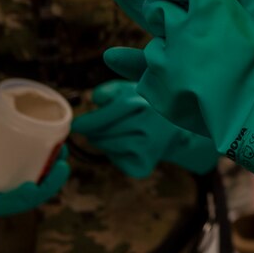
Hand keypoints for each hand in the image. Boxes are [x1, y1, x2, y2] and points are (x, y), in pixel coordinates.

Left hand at [72, 80, 217, 177]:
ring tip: (110, 134)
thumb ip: (110, 89)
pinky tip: (125, 146)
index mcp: (142, 103)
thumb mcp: (130, 89)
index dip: (86, 122)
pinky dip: (115, 155)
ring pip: (108, 146)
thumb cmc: (146, 106)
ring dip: (103, 141)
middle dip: (93, 131)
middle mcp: (147, 124)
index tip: (76, 124)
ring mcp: (148, 146)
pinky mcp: (145, 164)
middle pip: (102, 134)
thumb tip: (95, 99)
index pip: (104, 116)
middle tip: (90, 129)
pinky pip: (117, 161)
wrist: (177, 129)